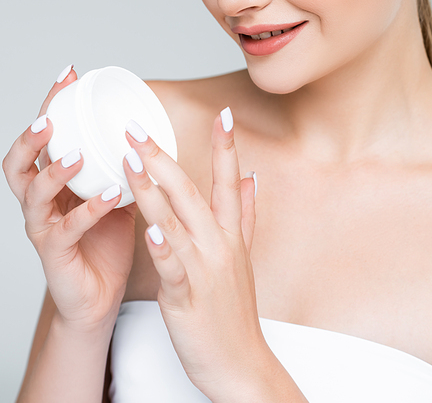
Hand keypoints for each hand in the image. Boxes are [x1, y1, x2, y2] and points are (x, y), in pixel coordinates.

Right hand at [3, 67, 136, 330]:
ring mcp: (44, 228)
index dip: (51, 104)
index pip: (44, 136)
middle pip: (18, 163)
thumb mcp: (116, 193)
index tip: (70, 74)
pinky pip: (66, 229)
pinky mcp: (55, 254)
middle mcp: (41, 202)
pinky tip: (111, 193)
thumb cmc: (104, 242)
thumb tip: (153, 130)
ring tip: (78, 154)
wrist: (99, 298)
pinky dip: (89, 208)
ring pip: (34, 194)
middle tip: (50, 119)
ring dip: (55, 170)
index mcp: (54, 182)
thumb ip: (126, 165)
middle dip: (31, 137)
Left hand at [123, 108, 265, 400]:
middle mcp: (219, 244)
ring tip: (129, 160)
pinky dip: (162, 246)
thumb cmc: (234, 311)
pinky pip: (173, 267)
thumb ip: (247, 214)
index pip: (229, 180)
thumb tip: (255, 177)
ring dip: (152, 188)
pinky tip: (148, 227)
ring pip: (176, 220)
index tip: (223, 113)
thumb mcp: (243, 257)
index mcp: (230, 234)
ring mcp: (204, 268)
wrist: (241, 364)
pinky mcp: (187, 296)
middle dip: (163, 156)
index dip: (226, 146)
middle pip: (191, 191)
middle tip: (137, 128)